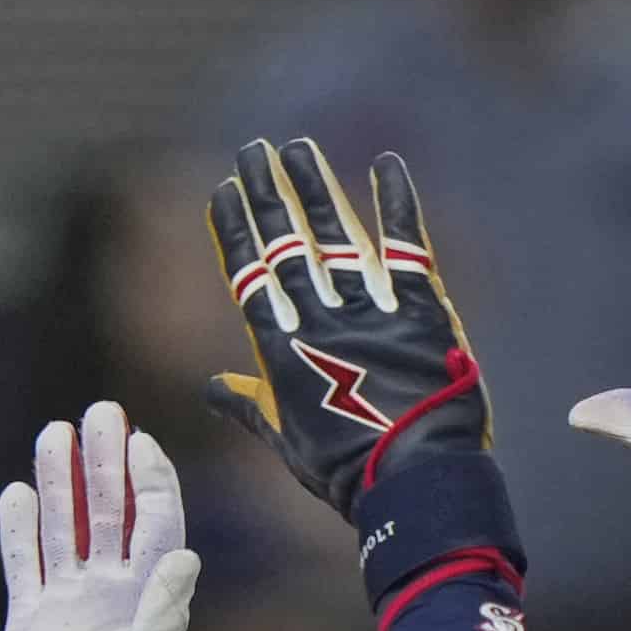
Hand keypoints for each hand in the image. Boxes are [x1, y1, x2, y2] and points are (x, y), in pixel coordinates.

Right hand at [0, 403, 199, 630]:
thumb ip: (161, 614)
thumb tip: (184, 555)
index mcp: (146, 602)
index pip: (154, 526)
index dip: (150, 482)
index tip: (141, 441)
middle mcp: (108, 594)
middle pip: (108, 513)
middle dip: (105, 463)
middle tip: (100, 412)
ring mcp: (67, 605)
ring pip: (64, 528)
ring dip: (60, 484)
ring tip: (54, 434)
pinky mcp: (30, 622)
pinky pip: (24, 564)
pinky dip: (19, 530)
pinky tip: (15, 492)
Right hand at [204, 138, 492, 524]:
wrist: (415, 483)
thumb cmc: (347, 472)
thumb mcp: (288, 442)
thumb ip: (250, 404)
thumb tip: (211, 386)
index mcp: (282, 353)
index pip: (250, 276)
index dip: (236, 230)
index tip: (224, 191)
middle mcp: (320, 322)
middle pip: (286, 244)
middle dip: (267, 193)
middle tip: (253, 149)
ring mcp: (370, 312)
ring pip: (334, 235)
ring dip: (315, 187)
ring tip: (297, 147)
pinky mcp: (420, 311)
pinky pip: (404, 247)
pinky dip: (396, 204)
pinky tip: (387, 165)